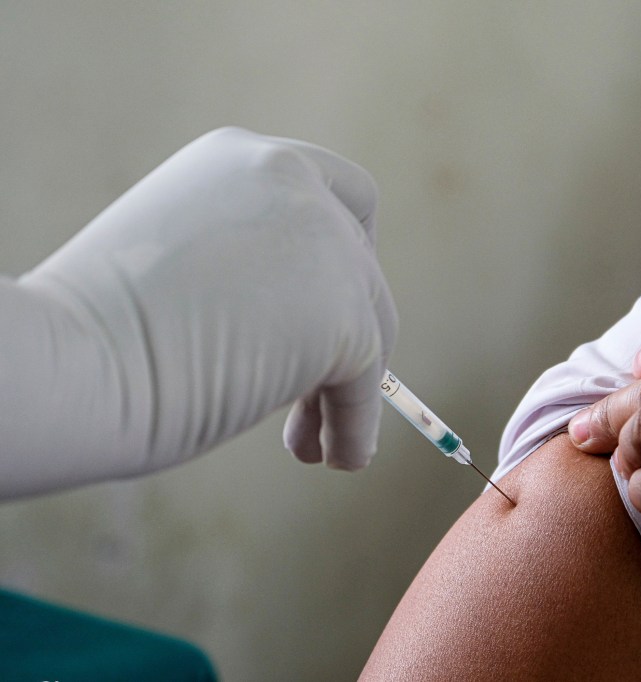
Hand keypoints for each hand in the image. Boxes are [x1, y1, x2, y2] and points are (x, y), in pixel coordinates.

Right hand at [4, 127, 396, 497]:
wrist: (70, 364)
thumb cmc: (98, 329)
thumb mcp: (186, 267)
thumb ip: (254, 270)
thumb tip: (315, 332)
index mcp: (244, 161)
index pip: (339, 192)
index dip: (351, 248)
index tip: (337, 297)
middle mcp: (294, 184)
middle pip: (361, 266)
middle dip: (345, 333)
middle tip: (306, 397)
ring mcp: (326, 247)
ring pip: (371, 325)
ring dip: (346, 387)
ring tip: (310, 441)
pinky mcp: (346, 318)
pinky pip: (368, 382)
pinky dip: (354, 425)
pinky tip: (340, 457)